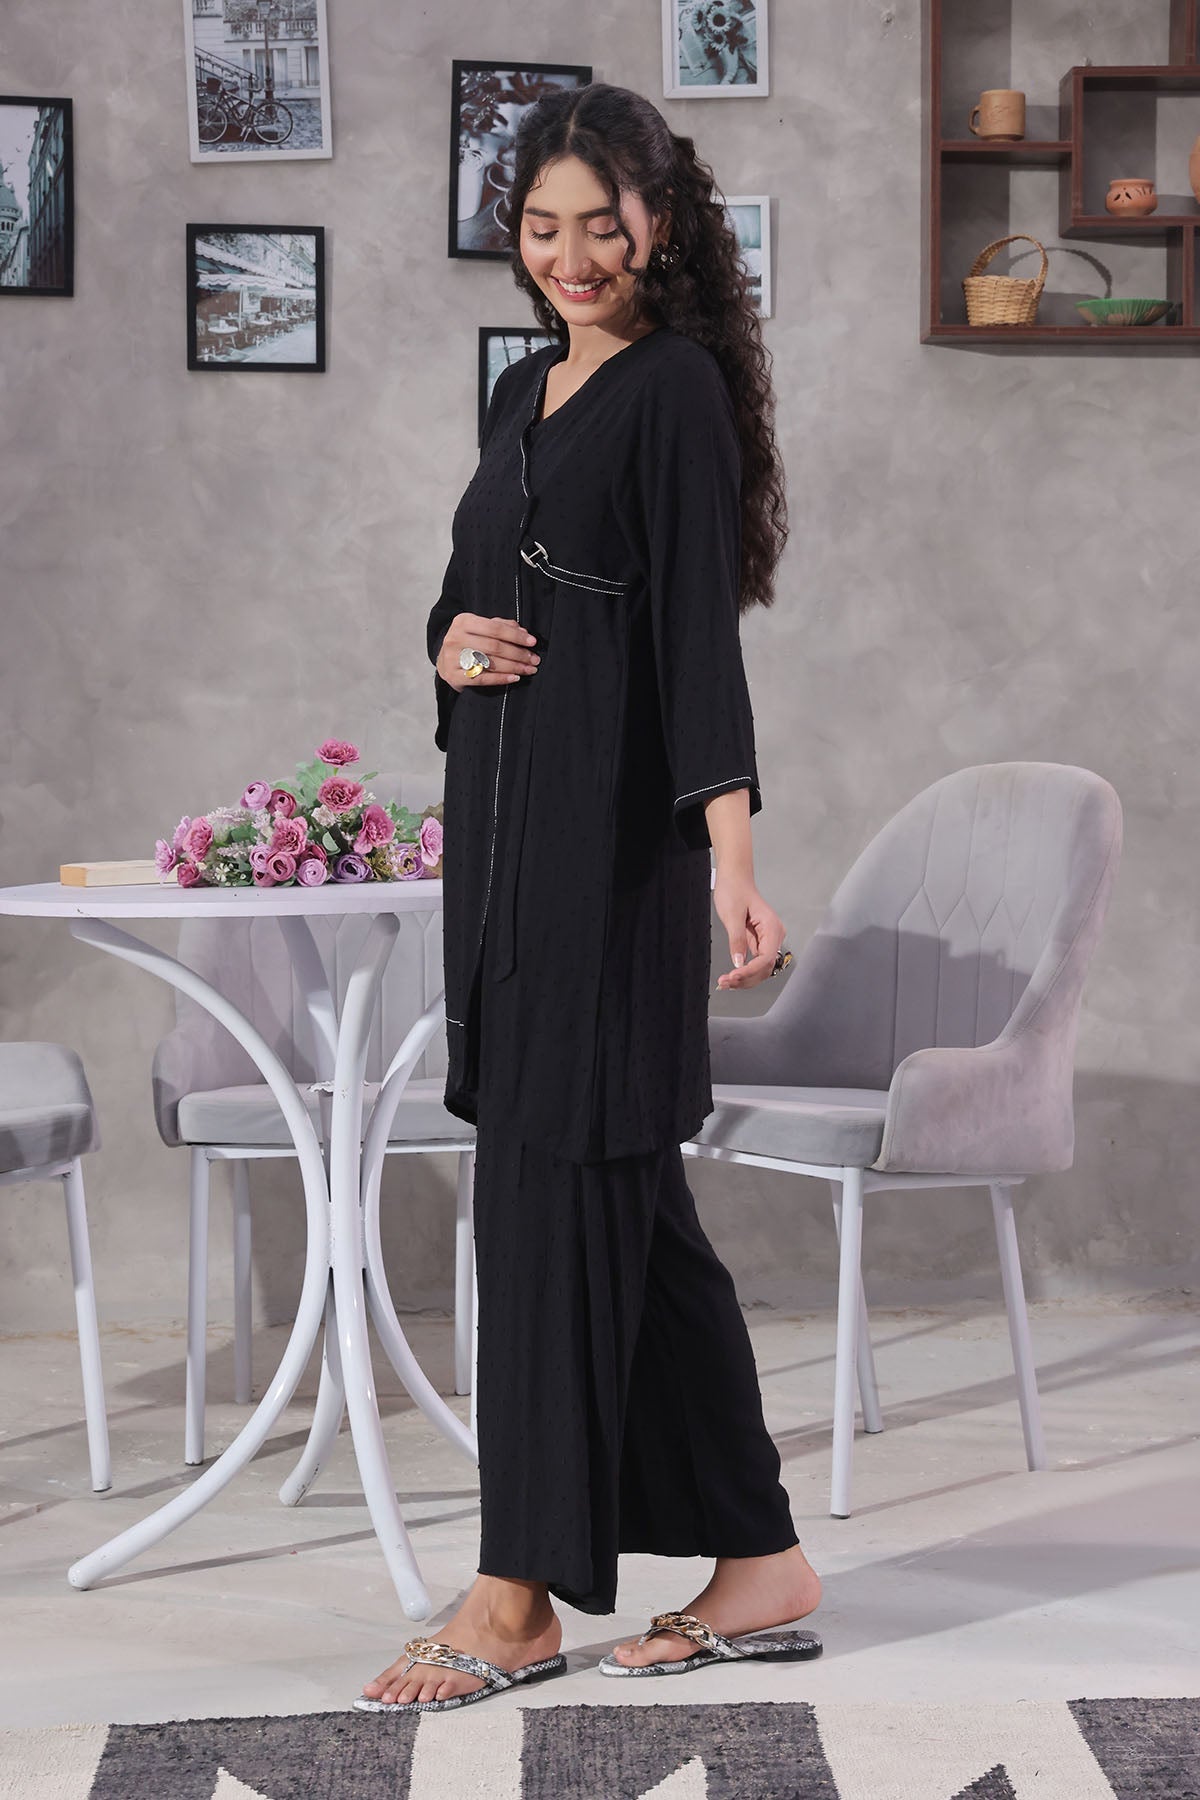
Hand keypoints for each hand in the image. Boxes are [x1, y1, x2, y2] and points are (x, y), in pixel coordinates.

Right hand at [436, 614, 540, 689]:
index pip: (495, 628)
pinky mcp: (453, 675)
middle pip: (494, 646)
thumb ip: (501, 626)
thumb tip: (523, 633)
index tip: (533, 642)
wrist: (443, 660)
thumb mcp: (481, 628)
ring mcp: (452, 658)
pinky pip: (482, 679)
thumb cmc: (468, 642)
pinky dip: (501, 679)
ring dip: (514, 667)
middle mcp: (455, 638)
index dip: (516, 636)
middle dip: (518, 654)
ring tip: (529, 669)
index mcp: (463, 621)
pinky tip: (514, 678)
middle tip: (534, 659)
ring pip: (490, 663)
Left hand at [712, 870, 785, 990]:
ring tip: (725, 982)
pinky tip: (731, 976)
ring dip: (744, 978)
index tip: (733, 976)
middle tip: (724, 983)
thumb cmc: (735, 890)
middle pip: (765, 967)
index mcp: (772, 927)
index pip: (766, 958)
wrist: (734, 879)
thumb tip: (738, 962)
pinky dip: (743, 971)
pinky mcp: (759, 941)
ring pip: (760, 968)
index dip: (750, 971)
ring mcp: (767, 939)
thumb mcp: (732, 915)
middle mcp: (774, 935)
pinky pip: (755, 961)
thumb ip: (737, 940)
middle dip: (746, 978)